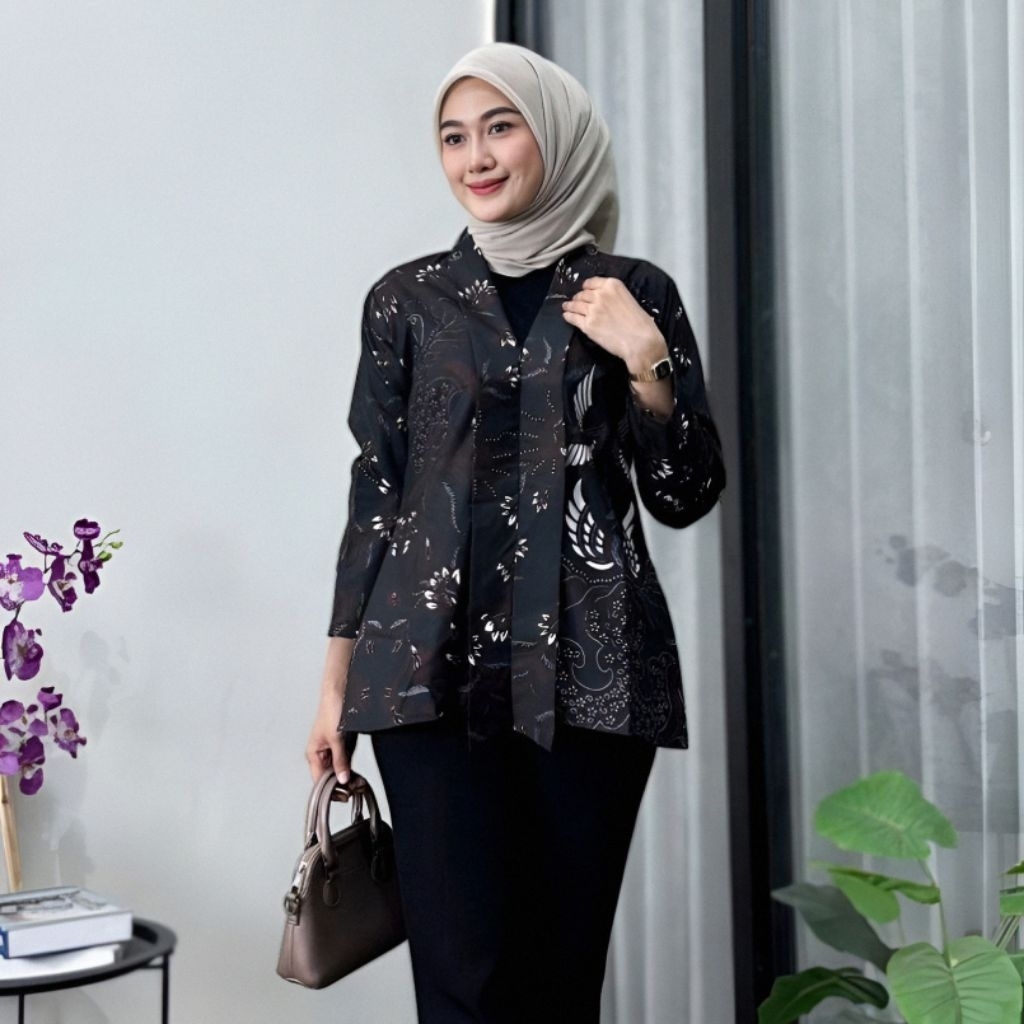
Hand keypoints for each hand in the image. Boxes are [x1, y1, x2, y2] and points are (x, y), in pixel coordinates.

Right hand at [305, 637, 353, 782]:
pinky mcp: (344, 745)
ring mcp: (333, 750)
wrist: (341, 690)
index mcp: (314, 754)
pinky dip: (352, 769)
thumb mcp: (337, 738)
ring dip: (349, 778)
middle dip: (342, 785)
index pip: (320, 780)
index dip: (331, 790)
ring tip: (359, 784)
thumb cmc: (331, 709)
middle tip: (356, 789)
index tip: (344, 796)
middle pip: (330, 778)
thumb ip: (340, 760)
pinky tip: (358, 775)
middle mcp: (322, 754)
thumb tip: (342, 779)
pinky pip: (347, 762)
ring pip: (339, 771)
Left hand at [561, 276, 667, 372]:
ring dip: (570, 306)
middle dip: (578, 297)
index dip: (586, 286)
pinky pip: (573, 318)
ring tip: (567, 307)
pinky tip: (566, 315)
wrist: (640, 342)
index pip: (592, 282)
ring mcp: (592, 310)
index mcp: (613, 285)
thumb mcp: (630, 300)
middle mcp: (600, 295)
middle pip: (583, 294)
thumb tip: (606, 301)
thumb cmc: (640, 324)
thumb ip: (615, 297)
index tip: (584, 289)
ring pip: (575, 305)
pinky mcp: (587, 325)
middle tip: (576, 301)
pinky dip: (568, 316)